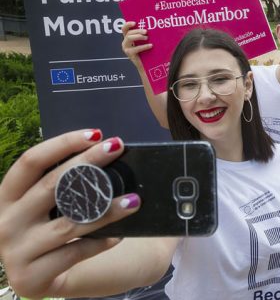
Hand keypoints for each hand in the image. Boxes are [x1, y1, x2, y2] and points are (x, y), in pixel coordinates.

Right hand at [0, 130, 139, 297]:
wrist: (40, 277)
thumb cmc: (50, 229)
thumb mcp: (48, 205)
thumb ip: (65, 184)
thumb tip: (109, 153)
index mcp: (6, 197)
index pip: (30, 162)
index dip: (62, 144)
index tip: (96, 134)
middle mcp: (5, 222)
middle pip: (51, 185)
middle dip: (88, 163)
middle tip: (117, 148)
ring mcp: (15, 252)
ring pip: (69, 223)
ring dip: (106, 209)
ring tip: (134, 200)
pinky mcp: (31, 277)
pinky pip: (74, 253)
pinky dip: (100, 242)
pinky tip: (119, 235)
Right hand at [121, 21, 152, 70]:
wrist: (146, 66)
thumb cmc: (146, 52)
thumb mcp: (144, 43)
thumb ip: (144, 36)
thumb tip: (153, 28)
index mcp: (128, 38)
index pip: (124, 29)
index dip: (128, 24)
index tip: (135, 23)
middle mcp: (125, 43)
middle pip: (129, 33)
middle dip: (137, 30)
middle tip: (146, 31)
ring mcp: (126, 48)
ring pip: (129, 38)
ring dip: (138, 36)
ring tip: (147, 38)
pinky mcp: (130, 54)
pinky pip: (136, 48)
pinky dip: (144, 46)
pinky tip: (151, 45)